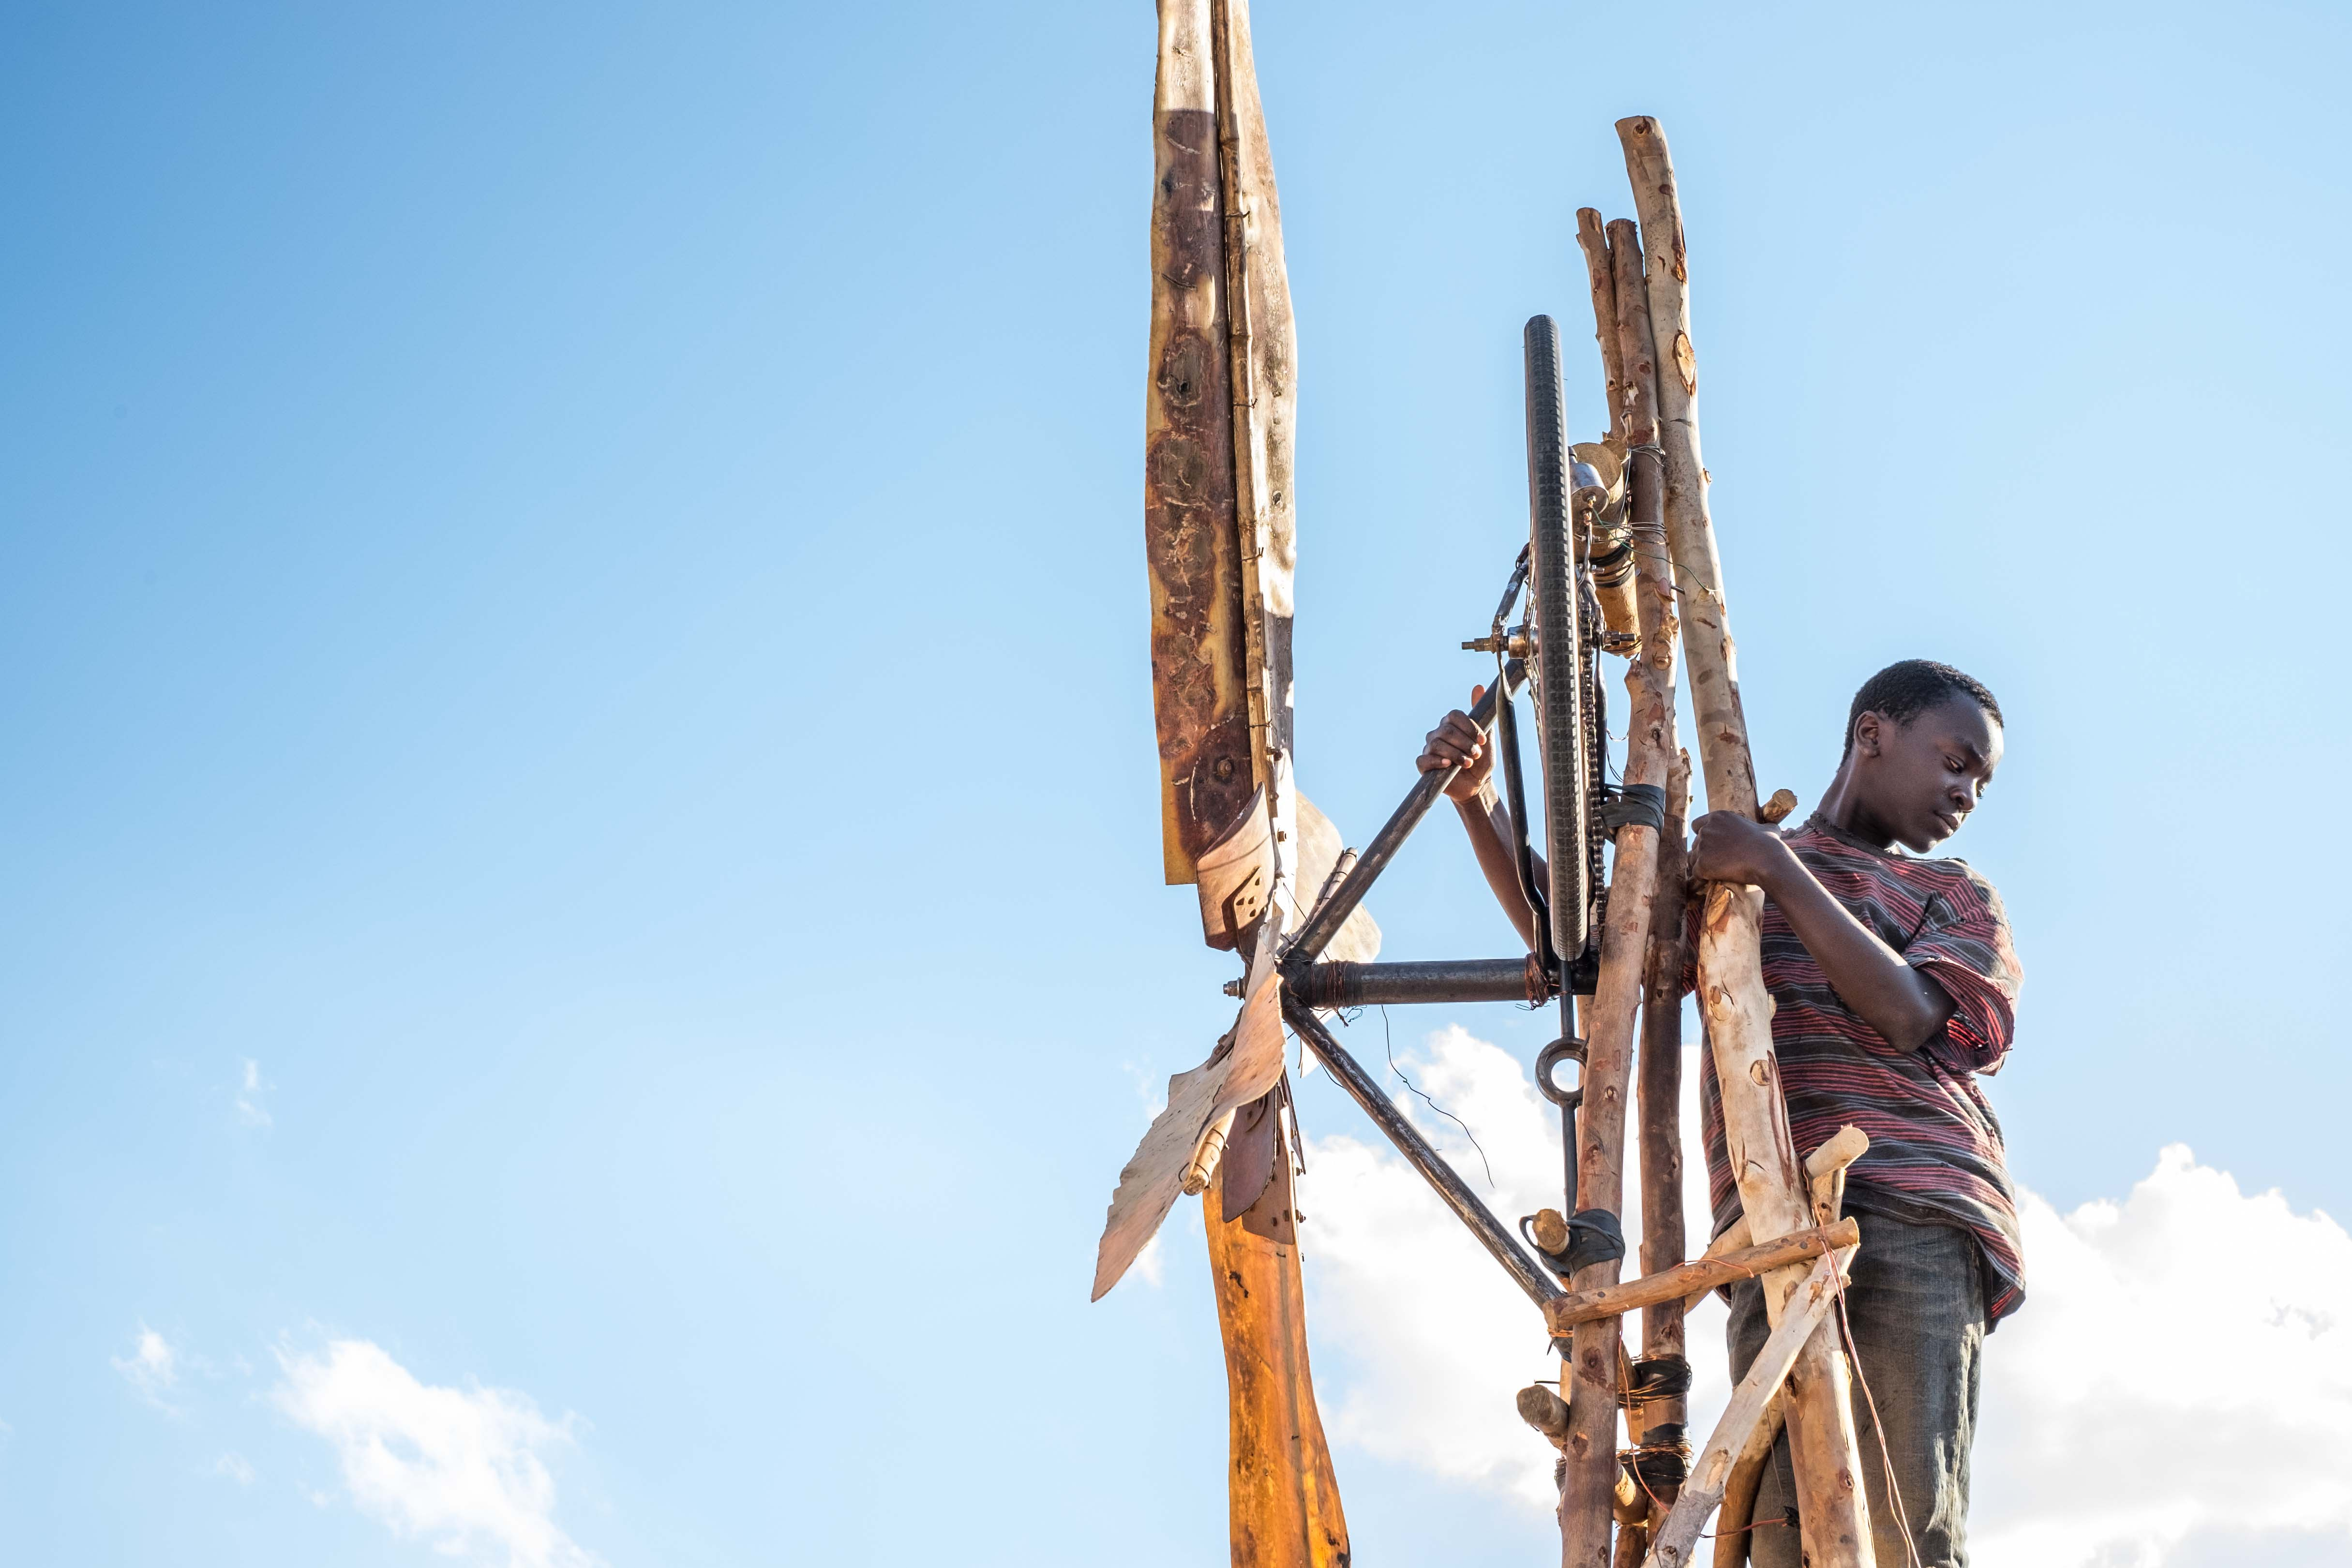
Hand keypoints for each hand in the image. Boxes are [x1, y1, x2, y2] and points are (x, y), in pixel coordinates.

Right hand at [1417, 687, 1493, 802]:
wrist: (1477, 785)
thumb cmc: (1481, 761)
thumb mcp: (1486, 737)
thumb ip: (1481, 715)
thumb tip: (1479, 686)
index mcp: (1451, 724)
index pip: (1454, 715)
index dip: (1469, 727)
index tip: (1482, 740)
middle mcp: (1437, 733)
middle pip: (1446, 730)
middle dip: (1464, 743)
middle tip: (1476, 754)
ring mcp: (1429, 748)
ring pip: (1436, 744)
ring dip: (1456, 754)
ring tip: (1468, 763)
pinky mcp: (1423, 764)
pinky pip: (1424, 759)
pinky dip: (1437, 761)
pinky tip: (1448, 766)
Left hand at [1689, 811, 1792, 889]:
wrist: (1767, 860)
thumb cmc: (1769, 845)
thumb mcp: (1767, 829)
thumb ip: (1762, 827)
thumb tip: (1772, 829)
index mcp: (1718, 817)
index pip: (1697, 825)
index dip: (1703, 836)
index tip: (1713, 846)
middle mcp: (1706, 829)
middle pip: (1695, 843)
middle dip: (1705, 852)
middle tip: (1719, 862)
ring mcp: (1703, 846)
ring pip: (1693, 858)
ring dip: (1702, 865)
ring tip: (1718, 871)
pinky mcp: (1702, 864)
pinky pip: (1696, 873)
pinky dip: (1703, 877)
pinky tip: (1715, 879)